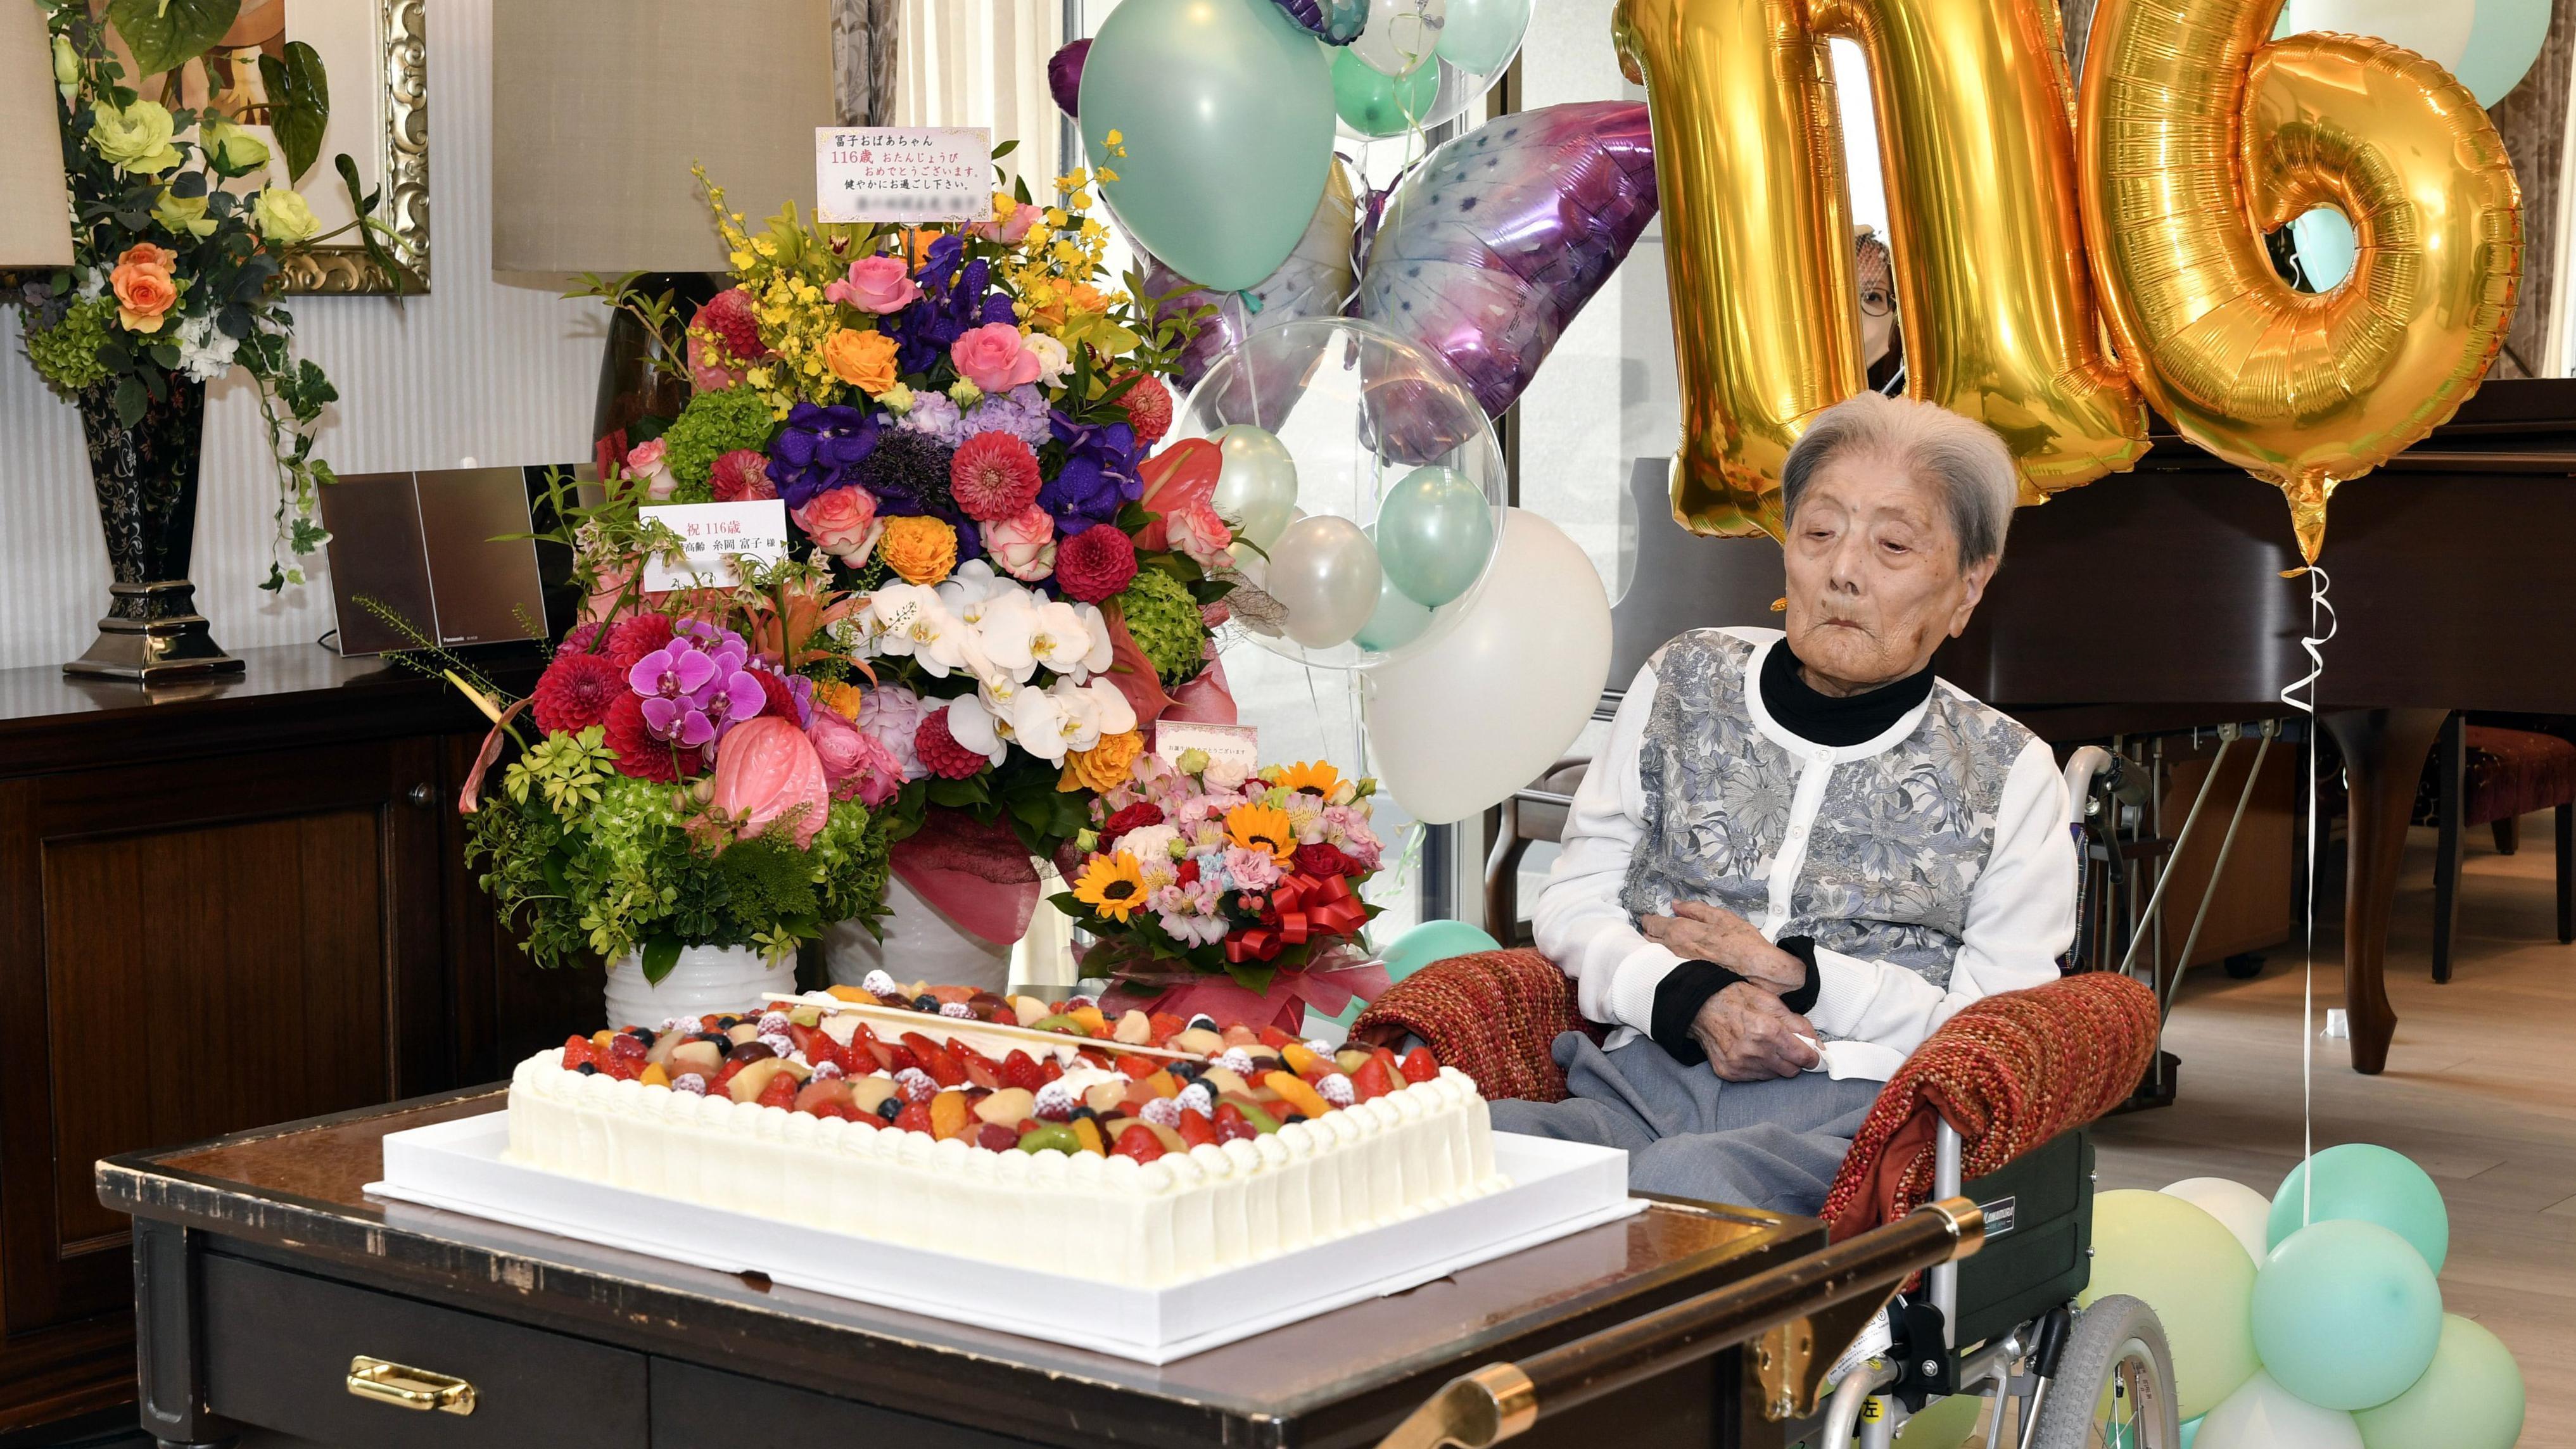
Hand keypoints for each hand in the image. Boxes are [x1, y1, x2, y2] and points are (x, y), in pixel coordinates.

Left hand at [1642, 901, 1806, 992]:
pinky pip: (1665, 969)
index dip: (1649, 919)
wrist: (1759, 973)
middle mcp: (1674, 951)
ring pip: (1654, 955)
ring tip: (1664, 945)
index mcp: (1680, 931)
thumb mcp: (1722, 917)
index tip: (1652, 919)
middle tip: (1656, 930)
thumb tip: (1675, 905)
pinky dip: (1664, 963)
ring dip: (1655, 949)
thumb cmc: (1743, 943)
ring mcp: (1677, 968)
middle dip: (1649, 933)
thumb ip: (1695, 910)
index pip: (1651, 923)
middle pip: (1647, 940)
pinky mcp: (1684, 981)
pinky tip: (1674, 962)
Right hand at [1690, 984, 1823, 1080]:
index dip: (1812, 1057)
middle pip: (1791, 1071)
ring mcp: (1740, 1065)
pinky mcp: (1729, 1073)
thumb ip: (1799, 1025)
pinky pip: (1756, 1078)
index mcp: (1767, 1030)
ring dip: (1776, 1064)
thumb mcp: (1772, 1002)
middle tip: (1787, 1046)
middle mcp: (1754, 1051)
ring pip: (1774, 1076)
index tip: (1814, 1056)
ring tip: (1764, 1046)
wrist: (1700, 1007)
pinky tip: (1751, 1052)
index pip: (1803, 1057)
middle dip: (1794, 1060)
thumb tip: (1819, 1046)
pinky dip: (1759, 1067)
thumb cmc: (1736, 999)